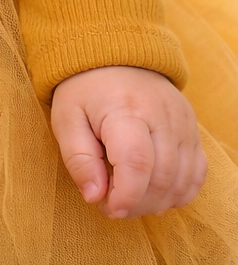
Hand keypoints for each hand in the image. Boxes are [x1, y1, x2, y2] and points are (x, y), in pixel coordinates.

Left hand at [51, 65, 206, 218]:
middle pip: (162, 177)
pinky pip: (197, 173)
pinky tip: (155, 193)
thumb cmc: (85, 91)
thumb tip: (95, 197)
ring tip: (130, 198)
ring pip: (182, 180)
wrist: (114, 55)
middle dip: (137, 204)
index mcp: (125, 109)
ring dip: (157, 202)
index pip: (137, 163)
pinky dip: (178, 192)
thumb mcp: (66, 118)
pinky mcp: (193, 130)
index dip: (126, 196)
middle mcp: (162, 116)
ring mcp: (183, 123)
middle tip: (112, 203)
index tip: (109, 209)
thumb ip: (78, 159)